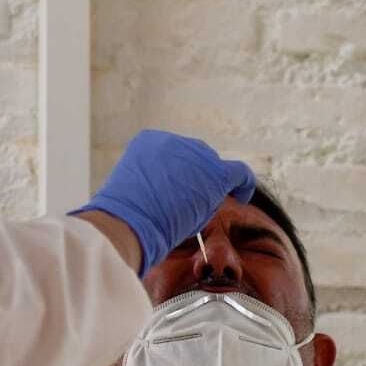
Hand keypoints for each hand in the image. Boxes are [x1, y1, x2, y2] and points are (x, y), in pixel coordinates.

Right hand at [72, 130, 256, 273]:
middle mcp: (173, 141)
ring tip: (188, 216)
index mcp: (147, 141)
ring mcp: (195, 154)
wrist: (125, 224)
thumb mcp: (133, 193)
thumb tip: (173, 200)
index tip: (168, 201)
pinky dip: (244, 184)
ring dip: (206, 193)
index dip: (175, 181)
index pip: (173, 159)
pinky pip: (239, 173)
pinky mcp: (215, 173)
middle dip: (193, 184)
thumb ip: (153, 185)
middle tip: (179, 211)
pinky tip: (243, 196)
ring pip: (212, 172)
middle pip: (195, 162)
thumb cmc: (122, 219)